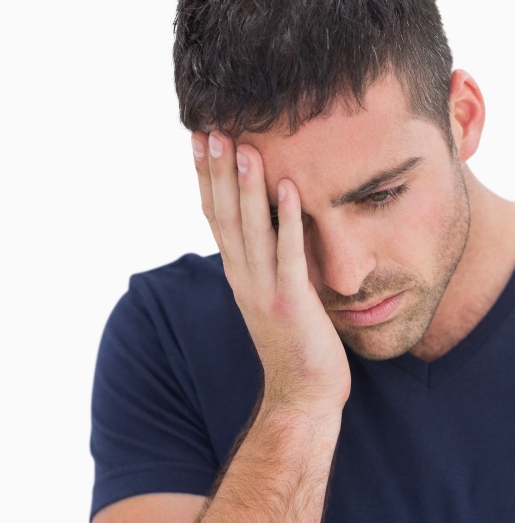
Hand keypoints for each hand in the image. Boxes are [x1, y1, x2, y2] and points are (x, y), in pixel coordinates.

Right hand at [192, 131, 349, 415]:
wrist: (304, 395)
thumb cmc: (297, 342)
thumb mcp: (274, 294)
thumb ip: (268, 261)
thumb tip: (271, 226)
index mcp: (238, 273)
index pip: (215, 216)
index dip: (207, 177)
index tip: (202, 137)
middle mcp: (243, 277)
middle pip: (223, 215)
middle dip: (216, 171)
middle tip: (211, 128)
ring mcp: (264, 290)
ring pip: (250, 229)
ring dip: (246, 187)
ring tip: (244, 146)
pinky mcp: (293, 301)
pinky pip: (289, 254)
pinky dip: (288, 220)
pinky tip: (291, 188)